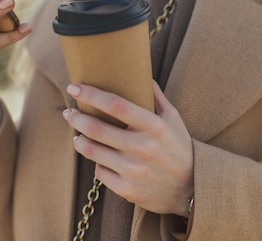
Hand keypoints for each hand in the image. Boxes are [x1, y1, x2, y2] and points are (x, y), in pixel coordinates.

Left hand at [62, 81, 193, 216]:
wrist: (191, 188)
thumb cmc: (178, 147)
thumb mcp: (173, 118)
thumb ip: (155, 96)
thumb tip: (139, 72)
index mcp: (155, 126)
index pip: (116, 105)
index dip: (91, 94)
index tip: (74, 87)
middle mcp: (143, 148)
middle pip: (96, 128)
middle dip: (76, 117)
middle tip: (69, 112)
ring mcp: (134, 171)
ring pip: (91, 151)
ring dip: (79, 139)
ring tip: (77, 134)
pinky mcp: (127, 190)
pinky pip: (100, 171)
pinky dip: (97, 162)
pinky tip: (99, 157)